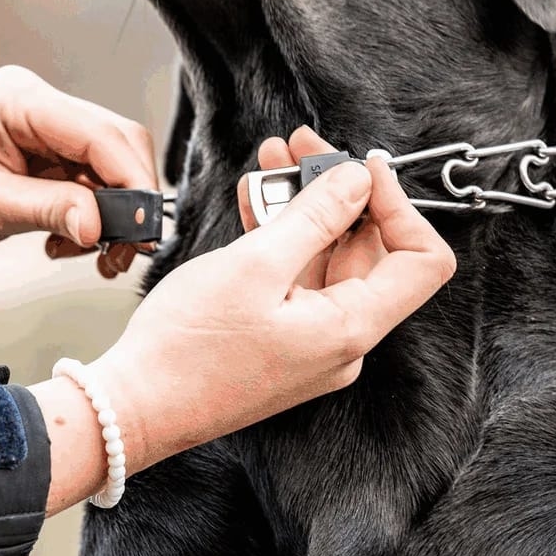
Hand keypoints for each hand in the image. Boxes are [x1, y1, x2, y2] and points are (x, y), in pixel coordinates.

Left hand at [0, 66, 156, 274]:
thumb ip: (54, 209)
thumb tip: (106, 225)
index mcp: (21, 101)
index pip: (102, 135)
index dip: (133, 182)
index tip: (145, 228)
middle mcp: (36, 106)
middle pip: (114, 146)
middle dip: (127, 201)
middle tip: (127, 249)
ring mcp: (38, 129)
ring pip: (104, 168)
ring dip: (109, 214)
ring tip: (96, 256)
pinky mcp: (36, 153)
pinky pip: (82, 180)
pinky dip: (87, 215)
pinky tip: (69, 242)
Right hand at [78, 128, 455, 479]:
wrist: (134, 406)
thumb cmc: (187, 350)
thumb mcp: (255, 264)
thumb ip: (316, 215)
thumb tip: (358, 181)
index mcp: (351, 328)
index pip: (421, 260)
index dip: (400, 204)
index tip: (365, 167)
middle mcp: (342, 338)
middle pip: (367, 250)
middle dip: (337, 191)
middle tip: (303, 149)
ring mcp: (312, 339)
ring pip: (325, 257)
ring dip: (302, 206)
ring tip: (272, 164)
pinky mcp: (282, 336)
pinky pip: (296, 276)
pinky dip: (281, 236)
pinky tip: (255, 202)